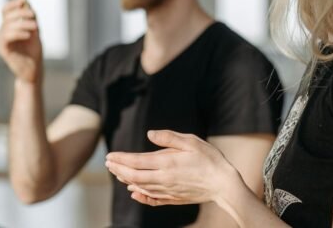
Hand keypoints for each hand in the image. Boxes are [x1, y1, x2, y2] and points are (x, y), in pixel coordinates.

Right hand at [0, 0, 42, 82]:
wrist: (33, 68)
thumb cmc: (33, 51)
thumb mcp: (35, 31)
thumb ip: (31, 19)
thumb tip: (27, 4)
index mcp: (9, 26)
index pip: (6, 11)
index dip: (12, 4)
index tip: (23, 1)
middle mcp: (2, 32)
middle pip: (7, 16)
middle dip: (21, 13)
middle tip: (34, 16)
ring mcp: (1, 40)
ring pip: (7, 26)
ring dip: (23, 24)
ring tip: (36, 27)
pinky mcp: (2, 49)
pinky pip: (6, 37)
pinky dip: (18, 33)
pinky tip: (28, 35)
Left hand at [105, 130, 241, 206]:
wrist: (223, 183)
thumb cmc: (209, 158)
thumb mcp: (191, 141)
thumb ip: (168, 138)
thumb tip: (149, 134)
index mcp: (166, 163)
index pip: (136, 162)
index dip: (120, 159)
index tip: (109, 156)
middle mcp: (164, 179)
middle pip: (134, 176)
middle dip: (118, 170)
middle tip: (108, 164)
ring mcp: (168, 190)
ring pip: (141, 187)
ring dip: (126, 180)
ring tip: (117, 174)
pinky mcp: (174, 198)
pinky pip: (152, 199)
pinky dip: (140, 195)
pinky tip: (135, 192)